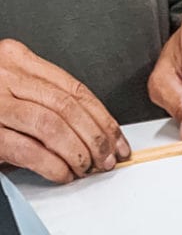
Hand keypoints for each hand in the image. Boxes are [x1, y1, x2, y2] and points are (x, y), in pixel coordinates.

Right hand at [0, 39, 129, 183]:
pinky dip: (55, 168)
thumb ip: (48, 101)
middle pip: (68, 109)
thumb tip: (95, 132)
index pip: (74, 89)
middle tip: (107, 160)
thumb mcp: (16, 91)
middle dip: (96, 139)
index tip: (118, 141)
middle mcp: (4, 76)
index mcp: (16, 59)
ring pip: (53, 128)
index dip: (104, 119)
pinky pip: (31, 152)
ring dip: (79, 154)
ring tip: (87, 169)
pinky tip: (63, 174)